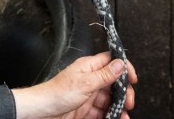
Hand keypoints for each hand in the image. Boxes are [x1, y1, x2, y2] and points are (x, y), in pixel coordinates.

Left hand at [8, 54, 136, 118]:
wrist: (41, 113)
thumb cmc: (56, 94)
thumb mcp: (85, 83)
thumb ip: (105, 75)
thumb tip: (120, 64)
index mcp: (89, 67)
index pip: (111, 61)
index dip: (124, 68)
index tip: (133, 79)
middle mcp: (90, 79)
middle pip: (113, 83)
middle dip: (123, 92)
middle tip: (129, 102)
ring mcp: (88, 95)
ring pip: (109, 99)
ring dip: (118, 107)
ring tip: (124, 115)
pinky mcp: (85, 109)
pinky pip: (101, 111)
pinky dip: (110, 115)